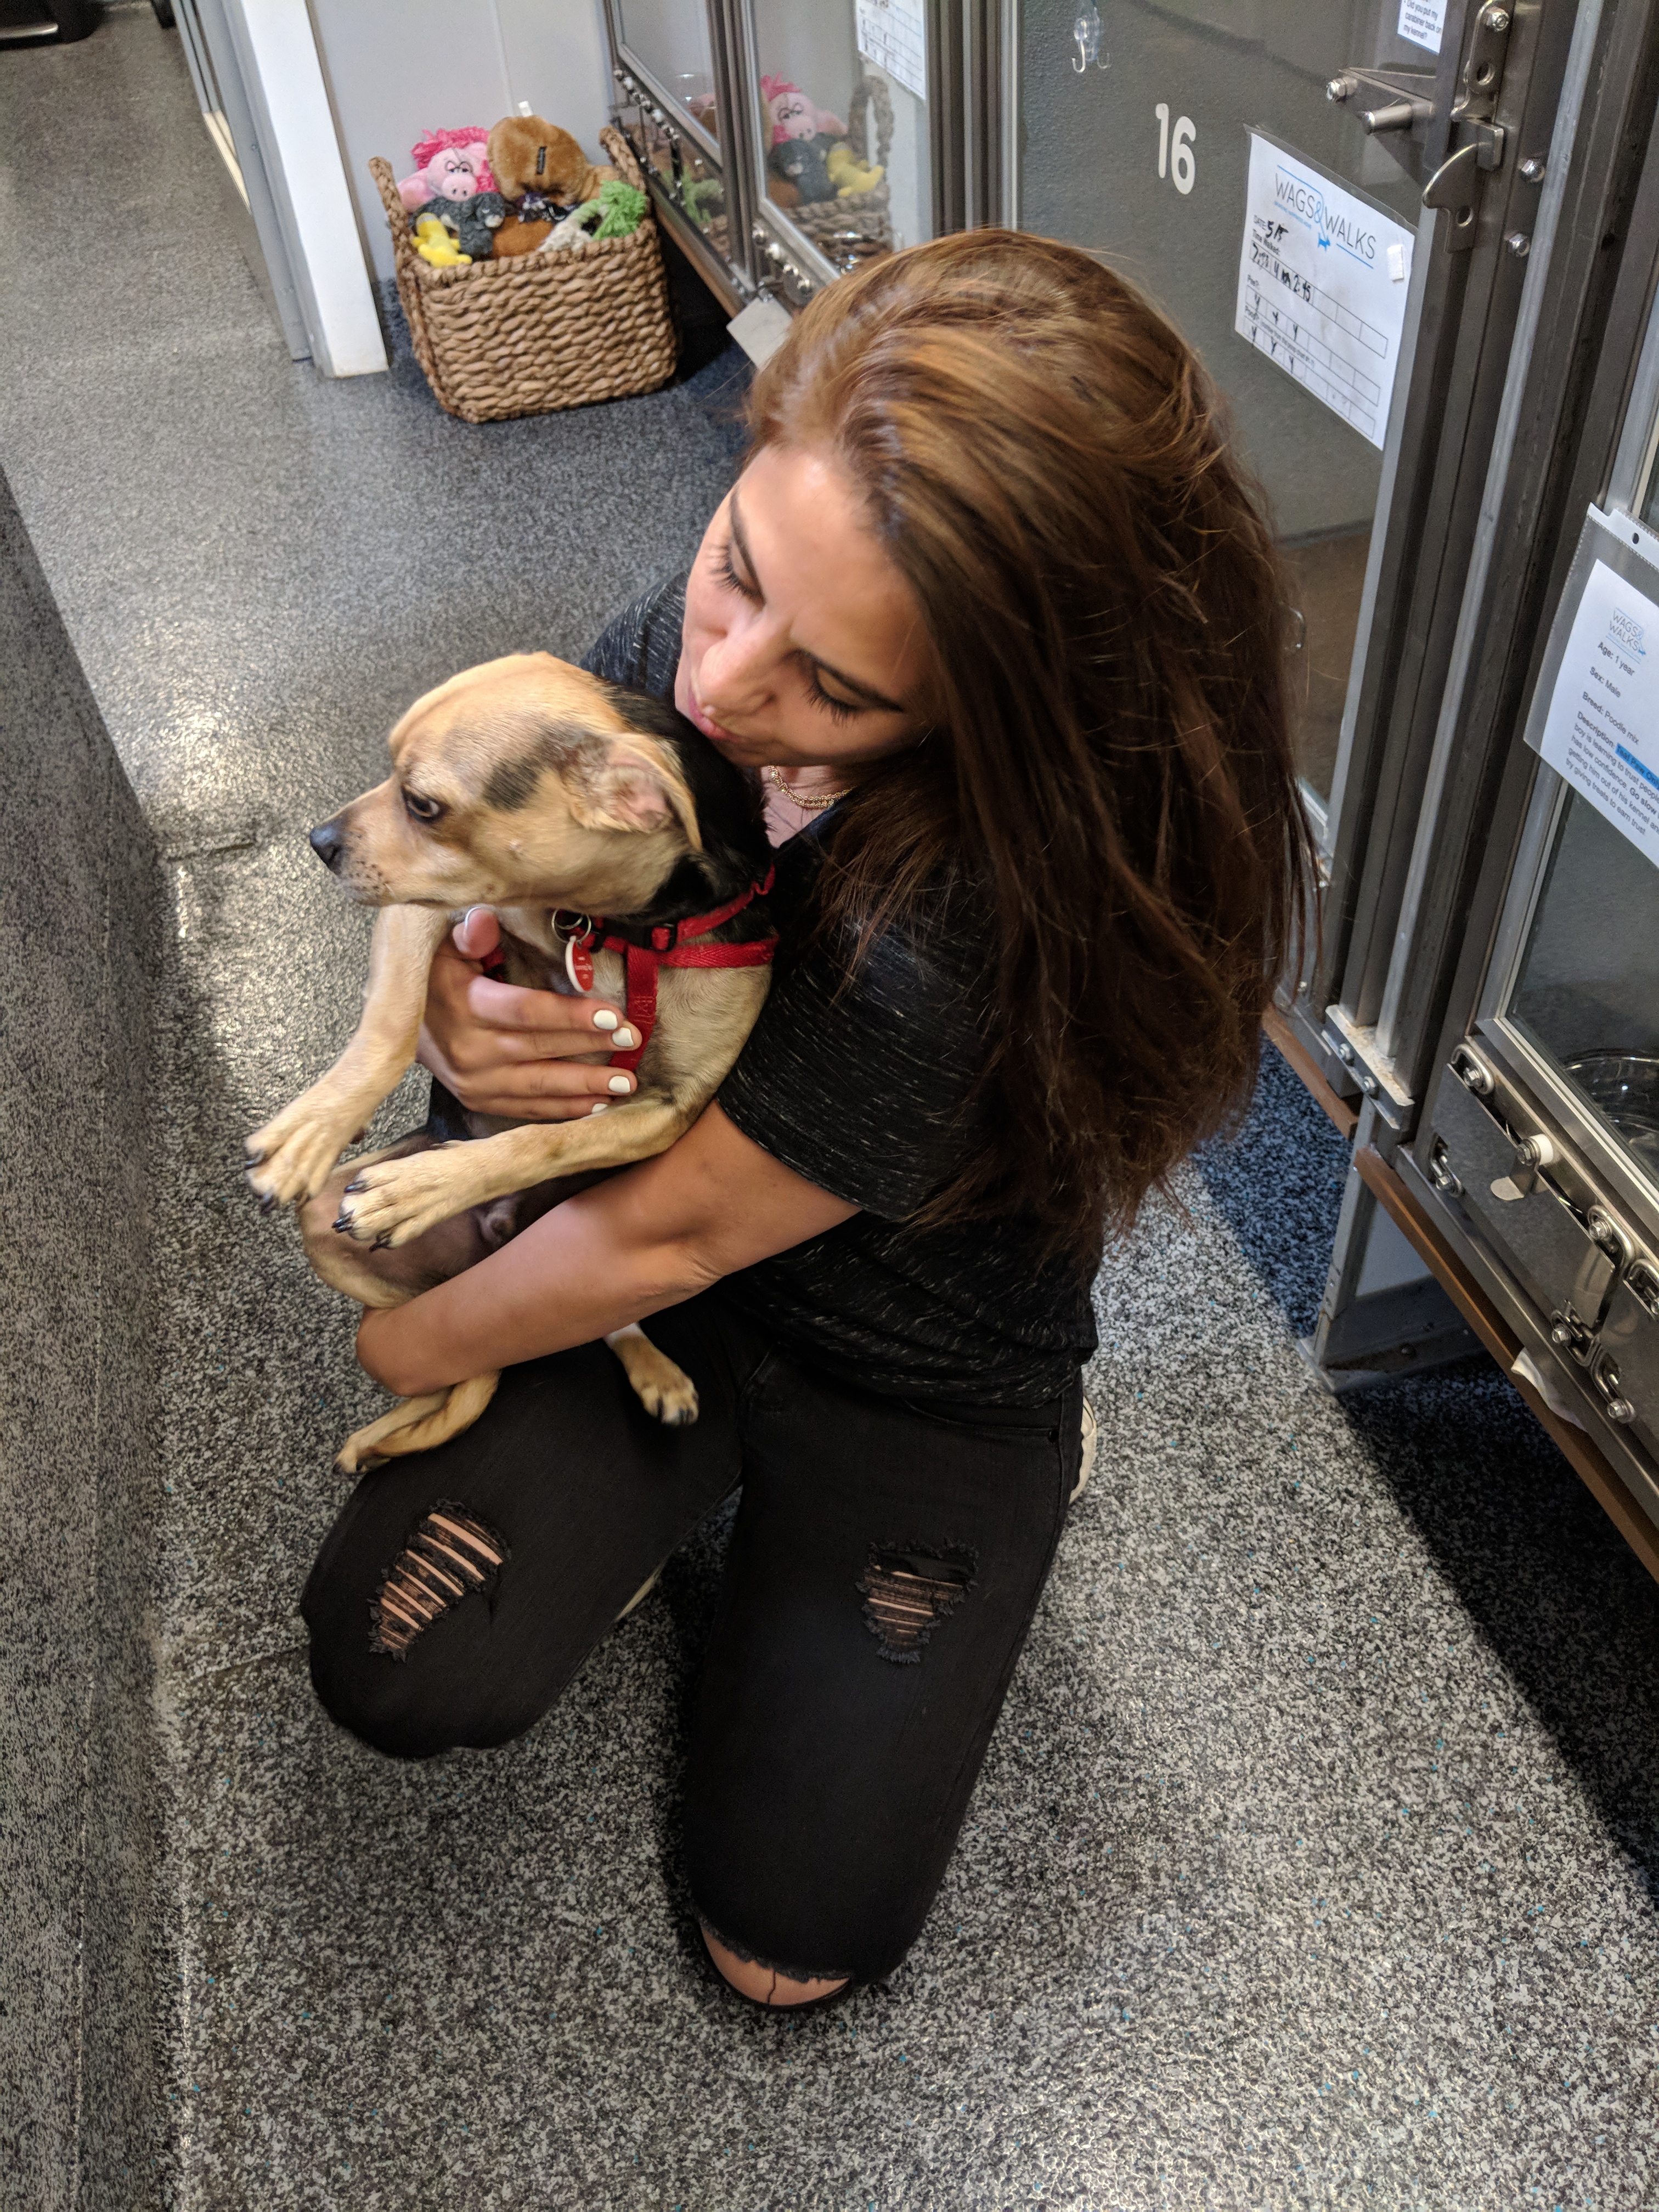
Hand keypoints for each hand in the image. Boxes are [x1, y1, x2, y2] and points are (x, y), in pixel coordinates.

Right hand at [416, 907, 639, 1119]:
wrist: (398, 1026)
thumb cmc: (435, 978)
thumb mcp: (444, 946)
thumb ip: (470, 935)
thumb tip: (484, 921)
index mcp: (465, 1005)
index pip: (527, 1011)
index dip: (571, 1014)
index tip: (613, 1015)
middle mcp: (469, 1050)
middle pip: (541, 1048)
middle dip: (591, 1045)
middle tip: (633, 1041)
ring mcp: (473, 1082)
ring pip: (539, 1086)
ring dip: (585, 1085)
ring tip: (625, 1083)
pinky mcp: (478, 1102)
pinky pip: (528, 1109)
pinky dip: (564, 1109)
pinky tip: (597, 1104)